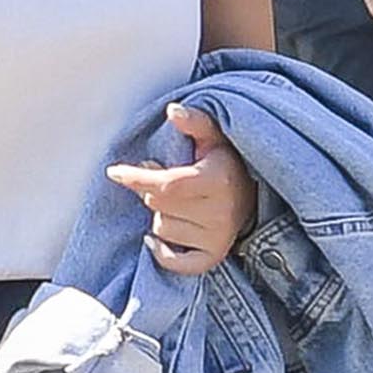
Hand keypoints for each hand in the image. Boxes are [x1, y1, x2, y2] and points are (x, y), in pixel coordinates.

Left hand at [107, 100, 251, 278]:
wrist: (256, 195)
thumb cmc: (227, 162)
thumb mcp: (215, 137)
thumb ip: (195, 122)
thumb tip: (173, 110)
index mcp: (218, 180)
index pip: (168, 184)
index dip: (138, 178)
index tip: (115, 172)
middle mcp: (220, 212)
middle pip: (159, 205)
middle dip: (153, 191)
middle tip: (164, 180)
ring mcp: (218, 237)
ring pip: (162, 229)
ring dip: (161, 215)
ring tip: (178, 203)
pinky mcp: (214, 256)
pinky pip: (176, 262)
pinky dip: (163, 252)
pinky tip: (156, 239)